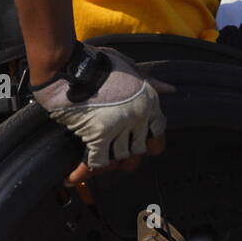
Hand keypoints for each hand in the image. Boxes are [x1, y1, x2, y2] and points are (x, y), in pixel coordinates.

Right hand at [32, 45, 174, 185]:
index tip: (132, 145)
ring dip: (104, 162)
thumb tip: (170, 89)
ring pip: (118, 158)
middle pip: (137, 151)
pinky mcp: (100, 135)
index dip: (146, 144)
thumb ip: (148, 80)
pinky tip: (72, 177)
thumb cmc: (97, 64)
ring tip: (90, 163)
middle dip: (123, 155)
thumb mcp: (128, 66)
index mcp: (149, 100)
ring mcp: (121, 126)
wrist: (71, 66)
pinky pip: (97, 162)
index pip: (158, 136)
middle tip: (108, 155)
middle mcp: (140, 116)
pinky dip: (83, 172)